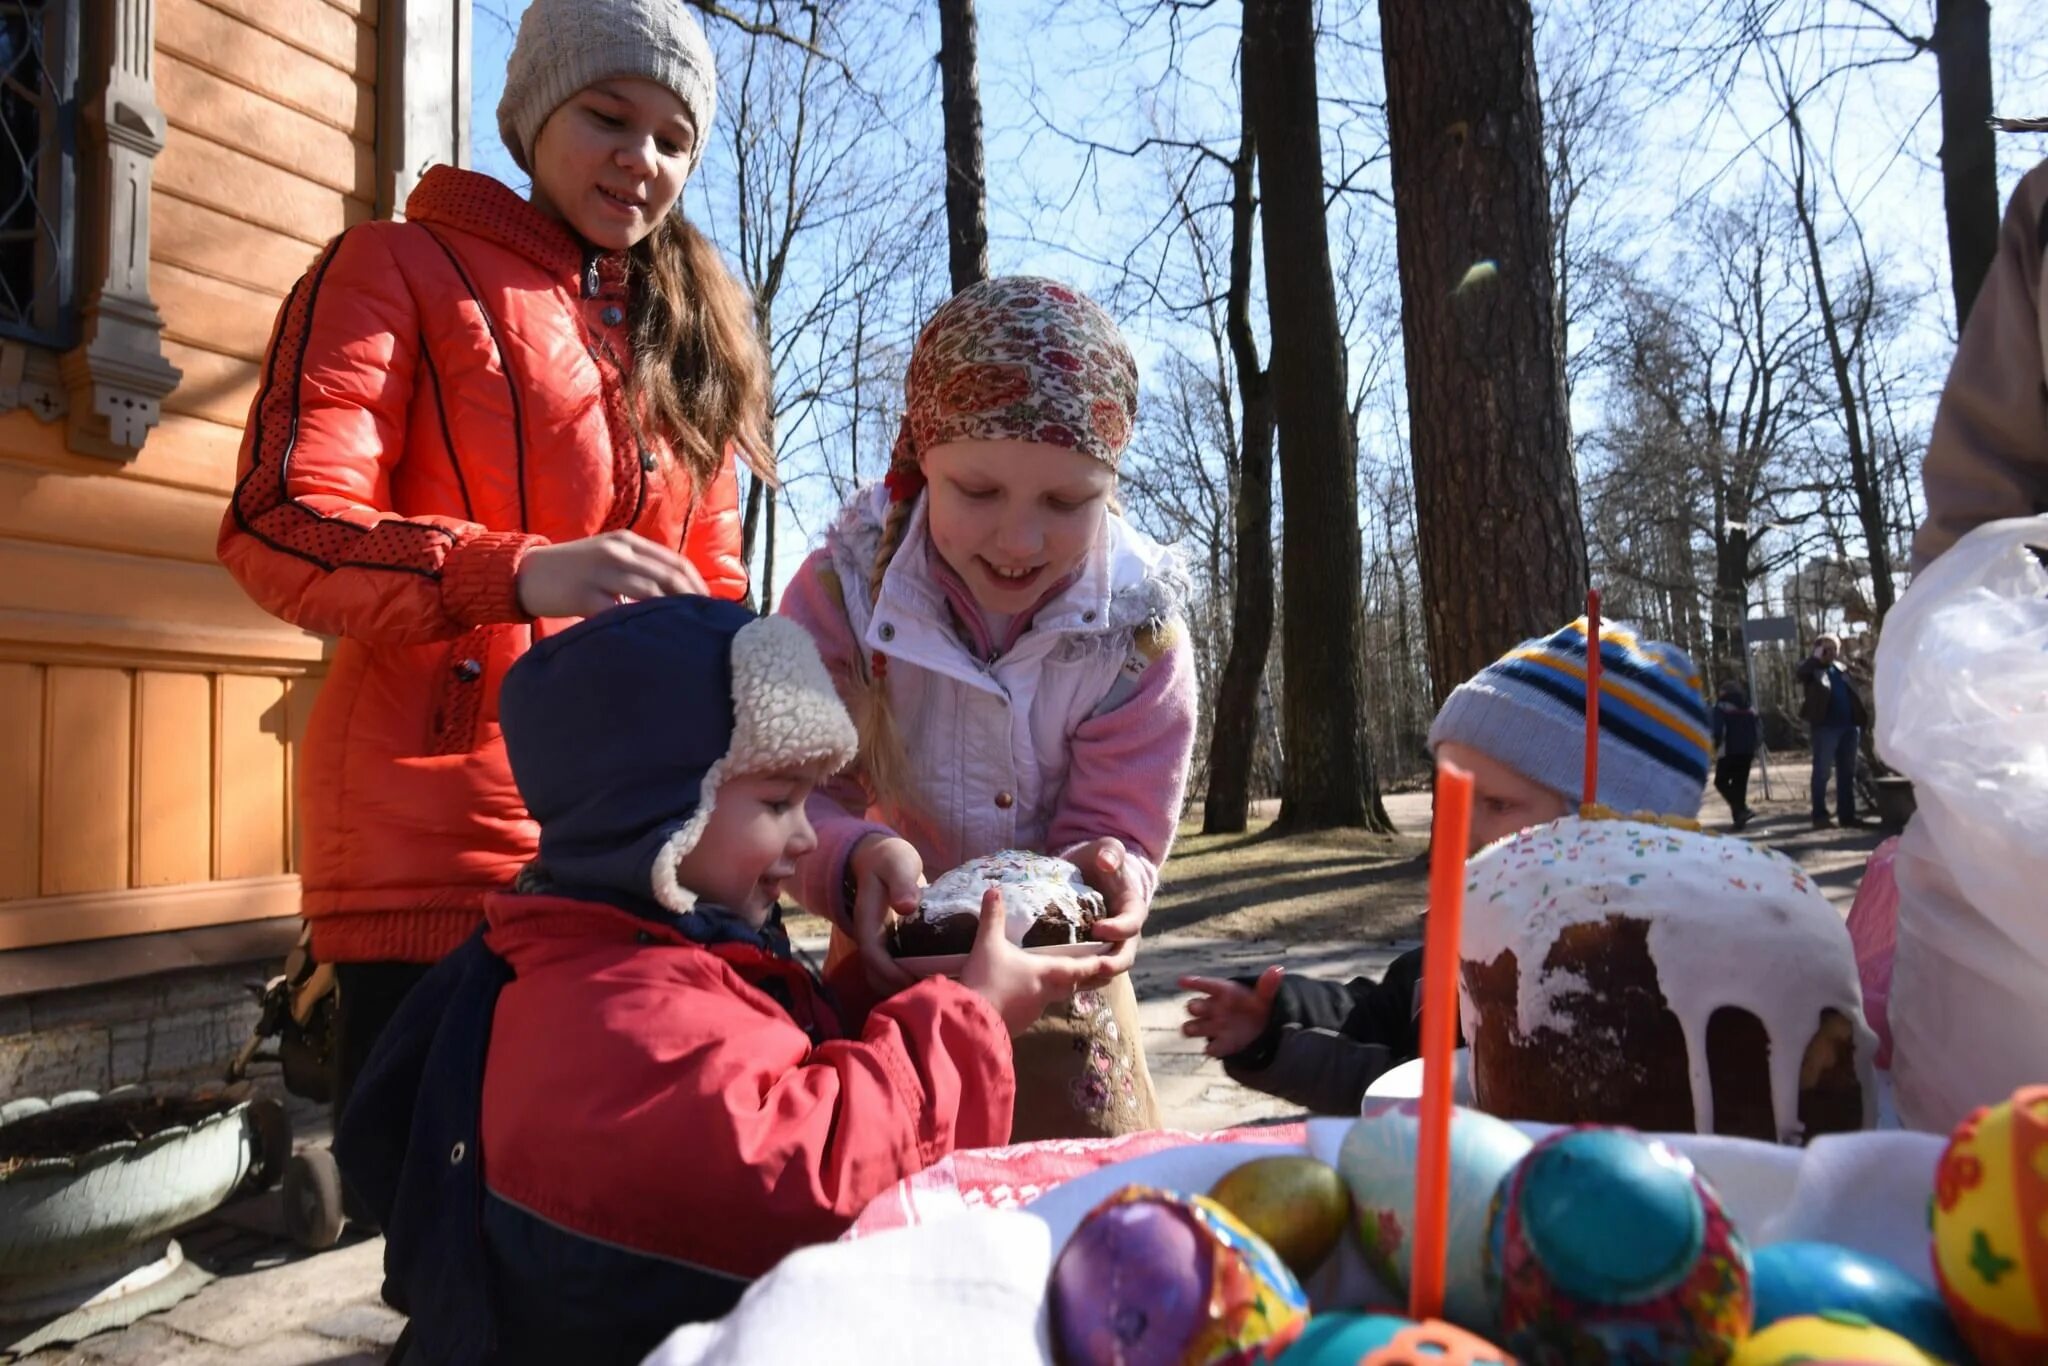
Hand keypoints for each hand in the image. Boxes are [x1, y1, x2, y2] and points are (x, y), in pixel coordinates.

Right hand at [515, 532, 709, 617]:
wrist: (525, 573)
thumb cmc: (572, 571)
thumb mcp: (607, 558)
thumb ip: (638, 569)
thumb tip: (674, 594)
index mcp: (627, 542)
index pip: (675, 562)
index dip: (697, 585)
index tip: (710, 607)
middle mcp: (617, 552)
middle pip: (668, 576)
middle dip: (692, 600)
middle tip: (706, 624)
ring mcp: (600, 571)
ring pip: (649, 591)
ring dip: (670, 612)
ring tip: (686, 633)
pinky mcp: (583, 594)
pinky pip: (617, 610)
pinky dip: (636, 623)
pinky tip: (648, 639)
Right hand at [849, 834, 922, 994]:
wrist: (882, 858)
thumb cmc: (890, 860)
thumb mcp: (897, 865)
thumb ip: (901, 883)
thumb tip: (906, 906)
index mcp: (868, 922)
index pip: (872, 955)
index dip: (889, 972)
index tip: (912, 980)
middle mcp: (870, 937)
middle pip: (875, 974)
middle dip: (896, 988)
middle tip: (928, 994)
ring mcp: (880, 942)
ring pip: (883, 976)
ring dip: (903, 987)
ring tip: (933, 991)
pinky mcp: (891, 944)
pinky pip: (896, 968)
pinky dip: (910, 978)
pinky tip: (934, 978)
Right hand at [961, 888, 1117, 1034]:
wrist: (971, 1021)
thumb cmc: (987, 980)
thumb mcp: (988, 944)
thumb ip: (993, 917)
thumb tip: (993, 889)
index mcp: (1047, 973)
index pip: (1082, 968)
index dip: (1097, 964)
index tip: (1111, 960)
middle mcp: (1047, 993)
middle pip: (1073, 984)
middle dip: (1082, 976)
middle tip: (1090, 967)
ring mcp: (1034, 1011)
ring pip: (1055, 997)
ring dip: (1059, 987)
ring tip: (1057, 976)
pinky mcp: (1021, 1023)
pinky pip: (1034, 1008)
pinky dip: (1036, 998)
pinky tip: (1025, 993)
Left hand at [1069, 837, 1146, 974]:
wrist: (1086, 872)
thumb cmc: (1099, 859)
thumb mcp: (1106, 848)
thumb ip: (1110, 851)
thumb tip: (1106, 862)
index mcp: (1132, 909)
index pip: (1132, 924)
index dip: (1118, 930)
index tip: (1097, 929)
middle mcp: (1125, 933)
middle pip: (1124, 957)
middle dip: (1110, 965)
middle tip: (1091, 967)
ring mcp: (1108, 946)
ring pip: (1107, 970)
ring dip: (1093, 977)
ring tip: (1072, 979)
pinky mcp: (1091, 953)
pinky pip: (1088, 972)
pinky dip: (1078, 978)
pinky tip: (1059, 979)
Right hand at [1178, 966, 1283, 1058]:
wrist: (1260, 1028)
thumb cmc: (1255, 1005)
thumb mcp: (1264, 996)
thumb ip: (1268, 985)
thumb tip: (1277, 970)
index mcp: (1223, 992)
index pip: (1206, 984)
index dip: (1193, 982)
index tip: (1182, 981)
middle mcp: (1213, 1009)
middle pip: (1194, 1006)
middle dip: (1194, 1007)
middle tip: (1198, 1008)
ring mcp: (1213, 1027)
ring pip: (1192, 1027)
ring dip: (1192, 1028)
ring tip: (1193, 1029)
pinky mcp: (1219, 1045)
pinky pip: (1210, 1048)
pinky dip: (1212, 1048)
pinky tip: (1214, 1048)